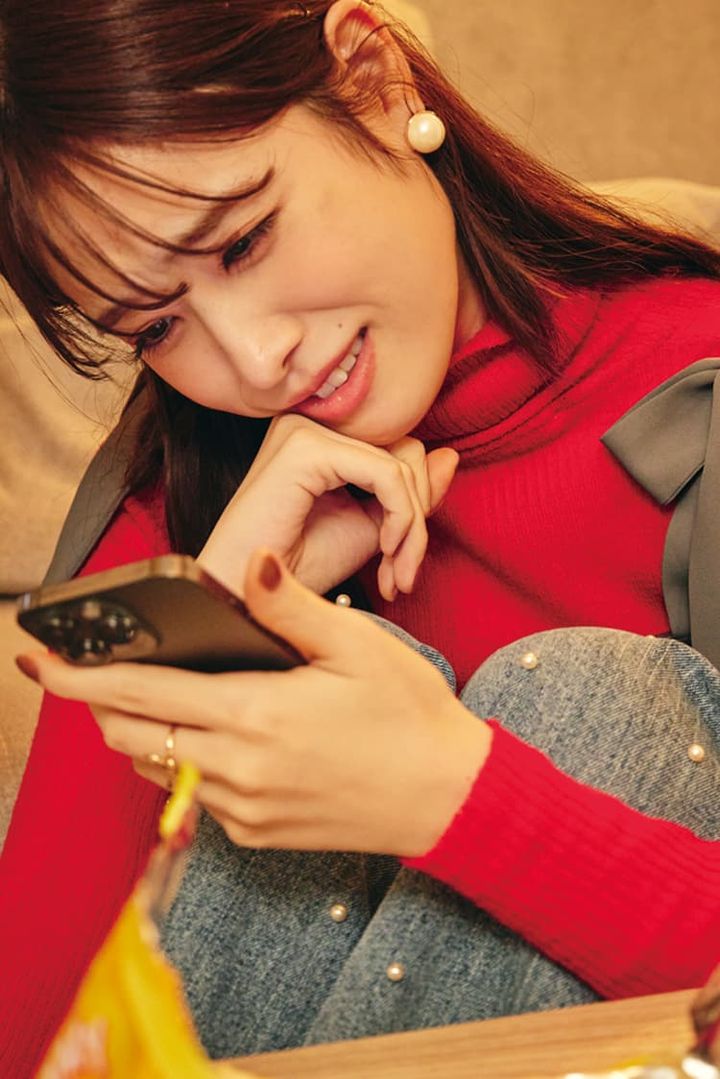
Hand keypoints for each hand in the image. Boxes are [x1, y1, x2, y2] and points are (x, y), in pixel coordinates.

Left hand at [17, 551, 489, 857]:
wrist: (448, 799)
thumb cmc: (408, 714)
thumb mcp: (357, 645)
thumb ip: (289, 606)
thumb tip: (248, 563)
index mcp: (256, 714)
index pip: (141, 693)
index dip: (79, 678)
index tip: (39, 660)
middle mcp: (237, 770)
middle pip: (130, 735)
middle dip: (99, 703)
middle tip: (94, 670)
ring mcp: (242, 810)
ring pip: (158, 767)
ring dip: (142, 731)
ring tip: (158, 695)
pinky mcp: (254, 834)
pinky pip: (193, 795)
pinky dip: (185, 761)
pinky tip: (219, 735)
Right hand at [197, 413, 457, 600]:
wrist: (250, 599)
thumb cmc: (299, 568)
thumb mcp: (370, 528)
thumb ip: (408, 495)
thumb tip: (451, 455)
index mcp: (322, 436)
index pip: (399, 449)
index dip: (416, 506)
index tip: (404, 564)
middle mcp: (311, 423)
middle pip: (407, 451)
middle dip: (417, 518)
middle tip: (404, 573)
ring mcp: (306, 429)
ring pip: (403, 463)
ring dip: (412, 525)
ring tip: (397, 572)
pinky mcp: (307, 447)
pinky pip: (386, 474)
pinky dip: (400, 516)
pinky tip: (384, 551)